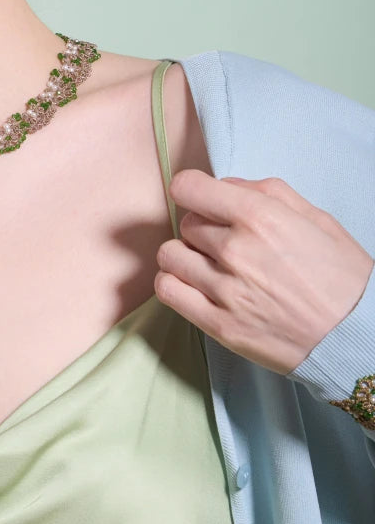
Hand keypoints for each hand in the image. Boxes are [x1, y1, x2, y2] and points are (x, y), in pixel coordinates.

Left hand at [154, 171, 374, 375]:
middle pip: (186, 222)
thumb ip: (268, 193)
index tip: (202, 199)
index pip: (188, 187)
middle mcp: (236, 250)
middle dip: (203, 227)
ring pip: (170, 255)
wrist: (357, 337)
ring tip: (210, 265)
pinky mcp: (218, 324)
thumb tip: (227, 185)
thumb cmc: (343, 278)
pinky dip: (175, 284)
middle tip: (226, 242)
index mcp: (260, 217)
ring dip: (186, 256)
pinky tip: (196, 285)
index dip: (193, 190)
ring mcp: (224, 289)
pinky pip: (168, 290)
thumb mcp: (317, 219)